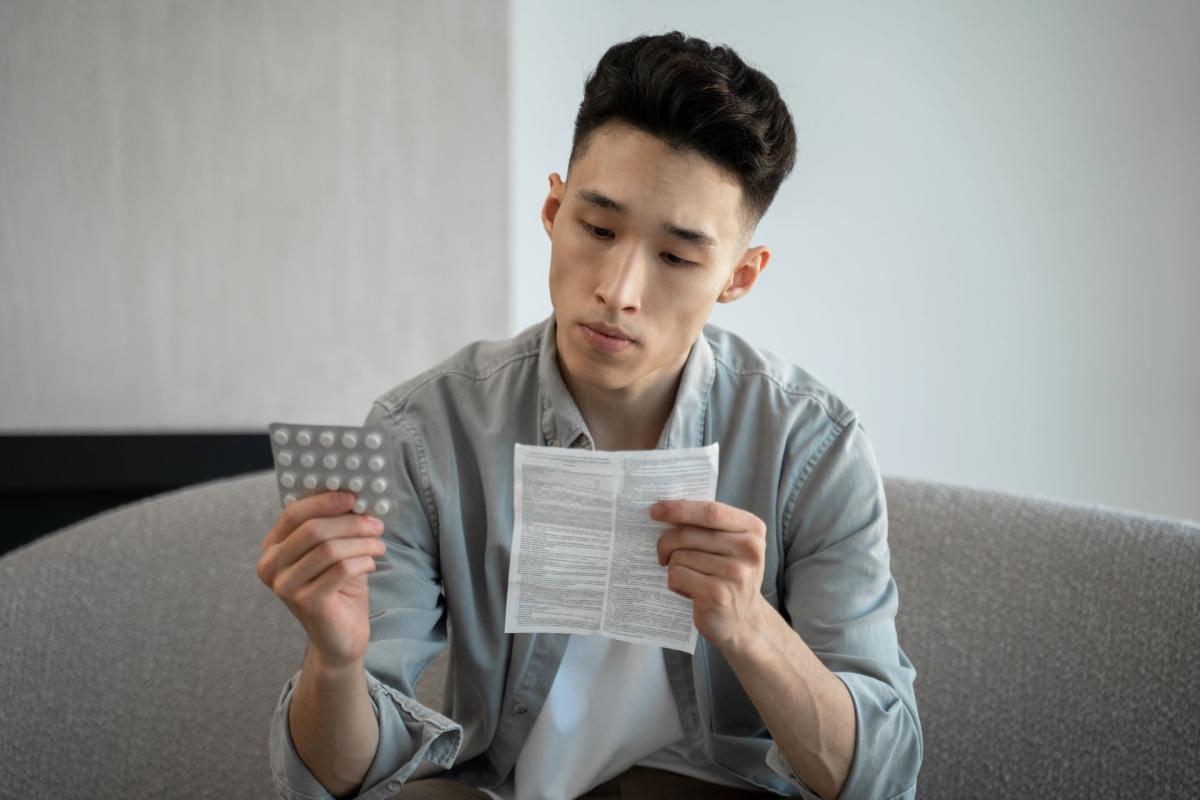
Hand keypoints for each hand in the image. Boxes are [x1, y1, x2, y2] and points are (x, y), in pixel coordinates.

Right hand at [256, 490, 386, 666]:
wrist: (339, 637)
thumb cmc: (338, 588)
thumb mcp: (334, 550)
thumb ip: (335, 525)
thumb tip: (355, 495)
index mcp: (273, 548)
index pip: (293, 513)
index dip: (325, 501)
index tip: (354, 496)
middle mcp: (271, 567)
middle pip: (313, 530)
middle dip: (351, 522)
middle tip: (376, 524)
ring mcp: (286, 587)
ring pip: (330, 549)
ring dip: (362, 542)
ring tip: (379, 545)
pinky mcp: (307, 603)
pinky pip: (342, 570)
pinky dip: (363, 562)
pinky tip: (371, 565)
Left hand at [653, 500, 767, 649]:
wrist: (743, 620)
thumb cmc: (728, 575)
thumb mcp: (730, 545)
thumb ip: (708, 526)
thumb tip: (664, 509)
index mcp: (753, 529)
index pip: (711, 511)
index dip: (679, 509)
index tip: (655, 509)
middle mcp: (749, 549)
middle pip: (688, 534)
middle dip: (666, 541)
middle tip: (662, 553)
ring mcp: (736, 573)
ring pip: (679, 556)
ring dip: (675, 567)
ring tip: (690, 578)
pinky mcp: (718, 595)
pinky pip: (677, 575)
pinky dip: (675, 582)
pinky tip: (690, 590)